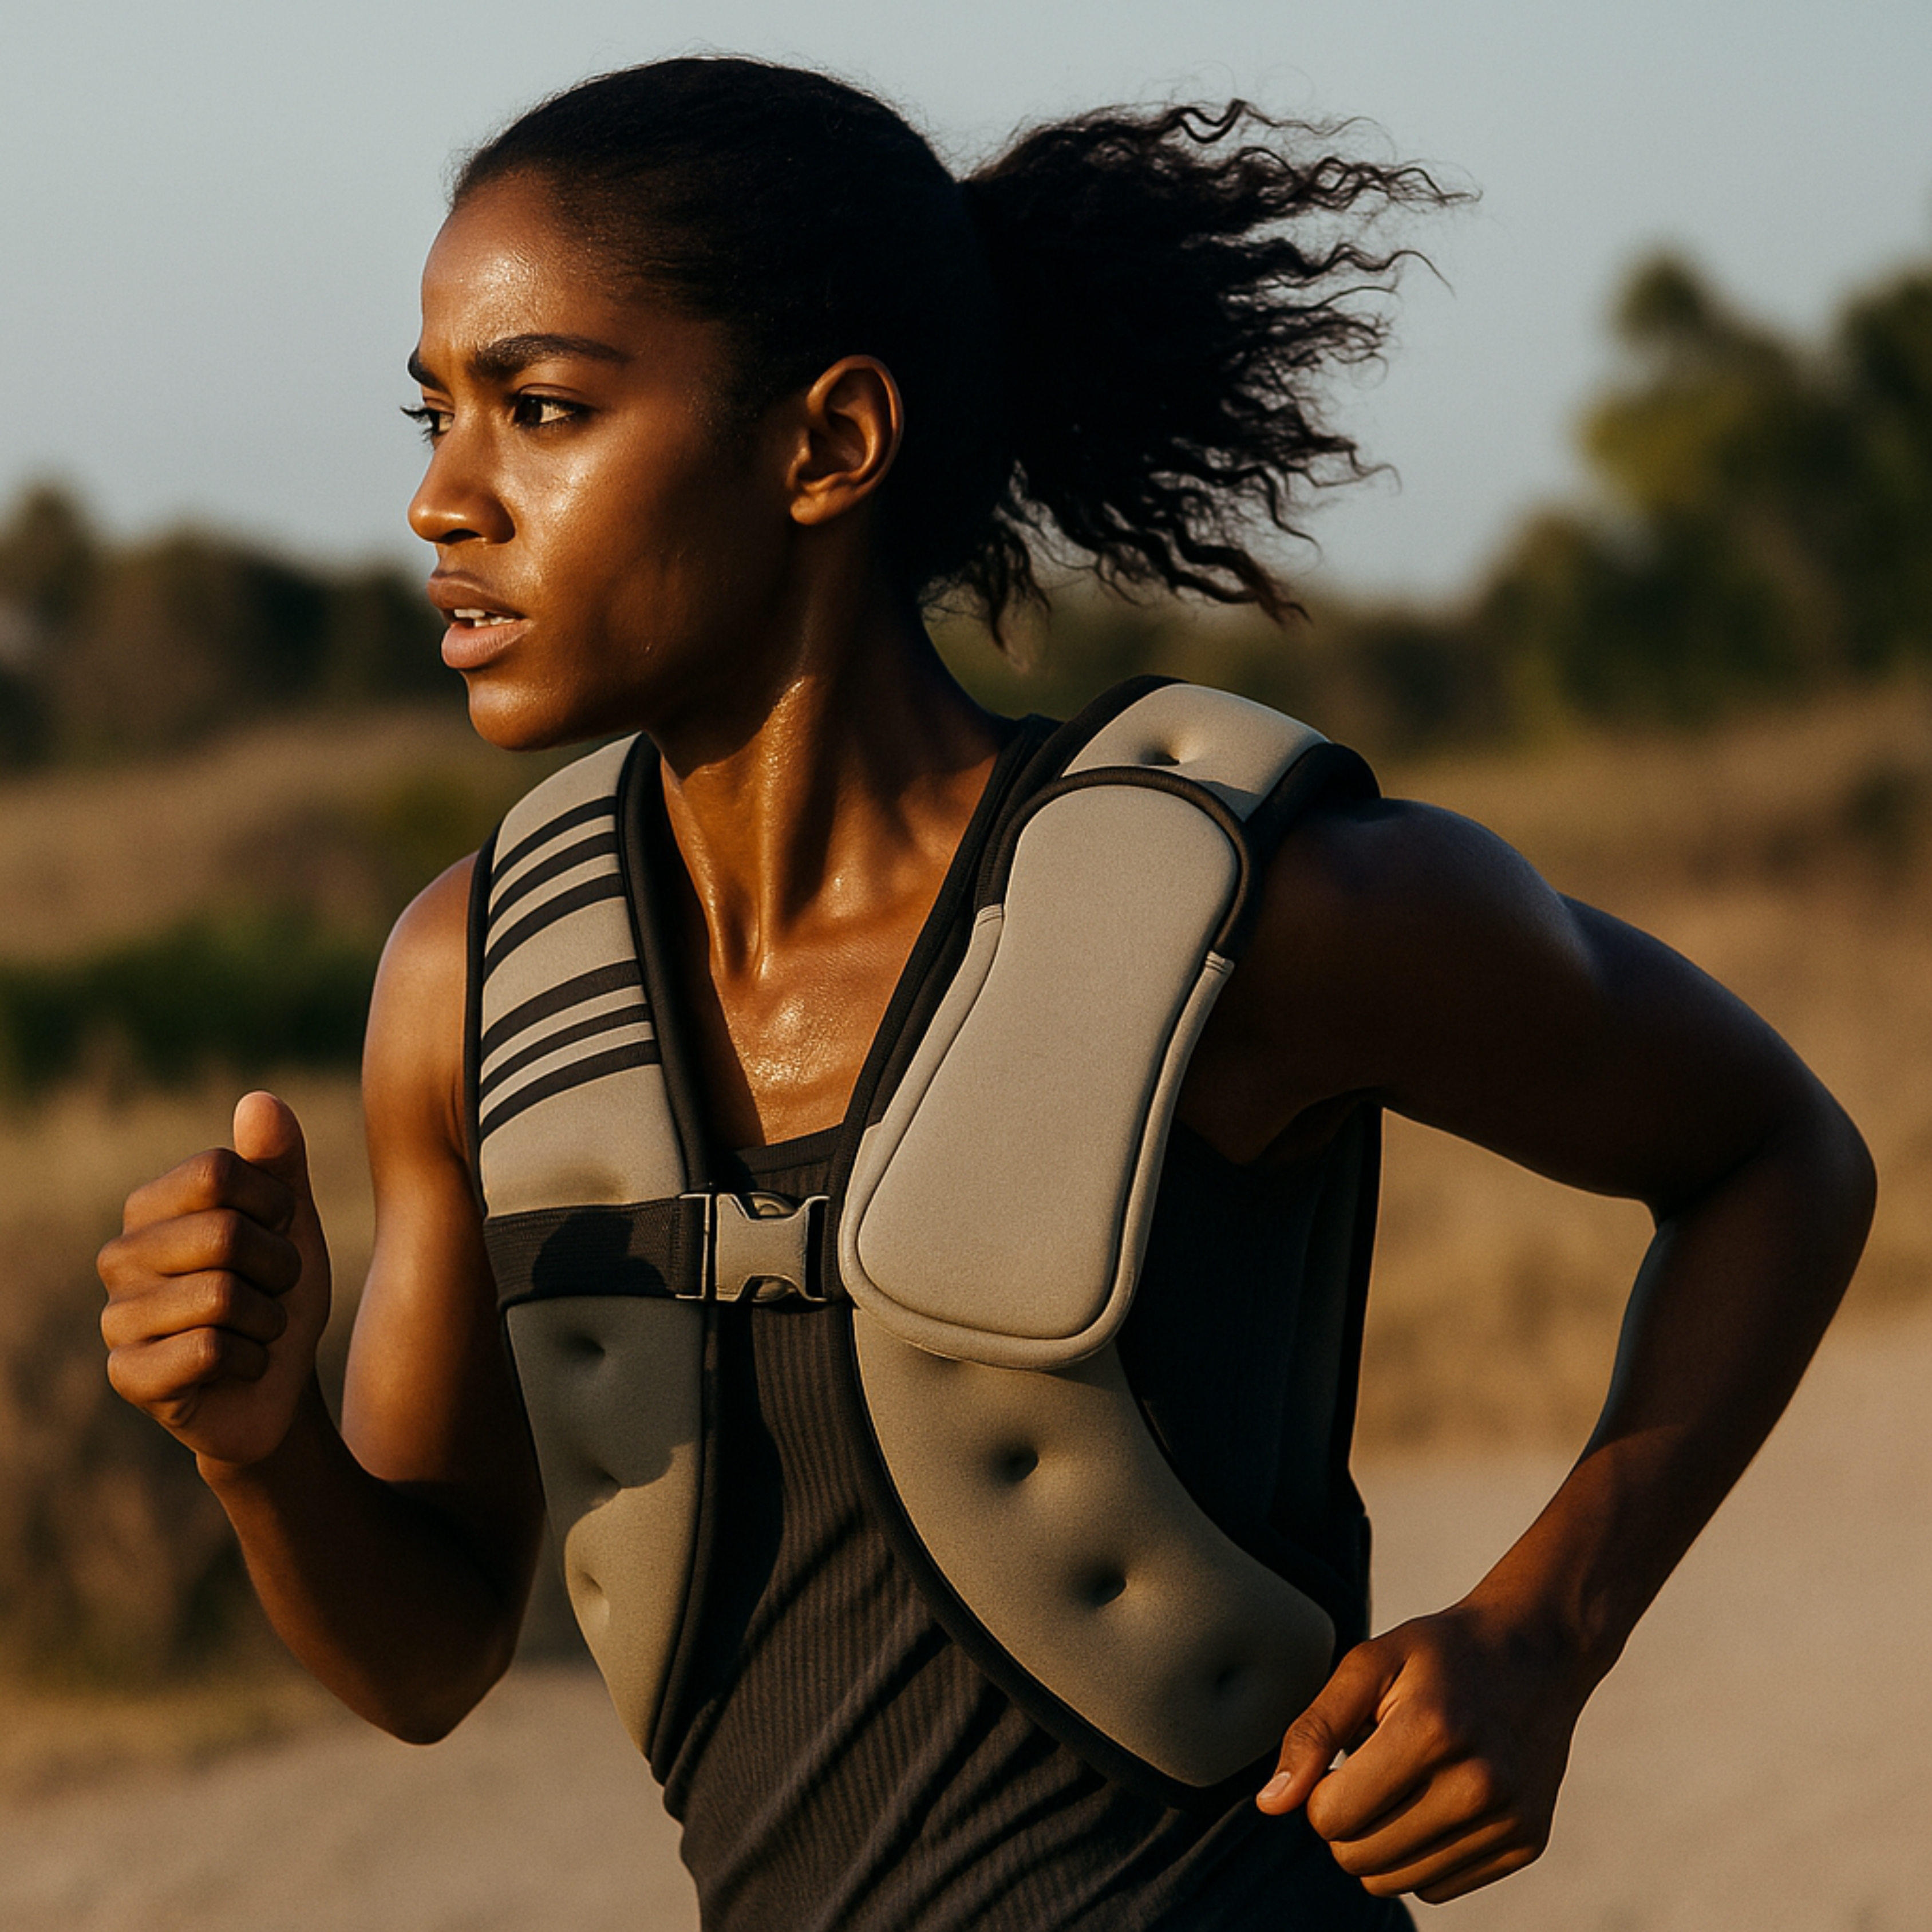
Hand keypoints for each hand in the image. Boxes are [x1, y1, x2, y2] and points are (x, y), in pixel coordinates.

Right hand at [99, 1091, 332, 1468]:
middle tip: (273, 1291)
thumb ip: (278, 1160)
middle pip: (223, 1233)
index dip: (273, 1204)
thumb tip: (259, 1099)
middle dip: (278, 1267)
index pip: (217, 1171)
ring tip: (256, 1329)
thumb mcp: (291, 1221)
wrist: (278, 1383)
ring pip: (222, 1296)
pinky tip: (237, 1367)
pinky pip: (210, 1350)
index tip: (279, 1233)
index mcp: (149, 1208)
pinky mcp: (127, 1375)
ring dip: (268, 1318)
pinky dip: (250, 1359)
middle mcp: (118, 1257)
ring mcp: (116, 1318)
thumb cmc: (276, 1292)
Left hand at [1255, 1599, 1589, 1901]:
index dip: (1319, 1791)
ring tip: (1404, 1782)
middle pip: (1358, 1858)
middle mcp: (1477, 1785)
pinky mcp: (1525, 1844)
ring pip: (1395, 1883)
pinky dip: (1421, 1855)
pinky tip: (1437, 1800)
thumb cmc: (1440, 1656)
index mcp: (1430, 1731)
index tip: (1341, 1757)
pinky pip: (1437, 1888)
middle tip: (1369, 1769)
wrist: (1536, 1653)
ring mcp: (1508, 1820)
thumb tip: (1271, 1804)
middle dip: (1345, 1819)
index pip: (1331, 1816)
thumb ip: (1314, 1731)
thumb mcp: (1368, 1664)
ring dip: (1380, 1842)